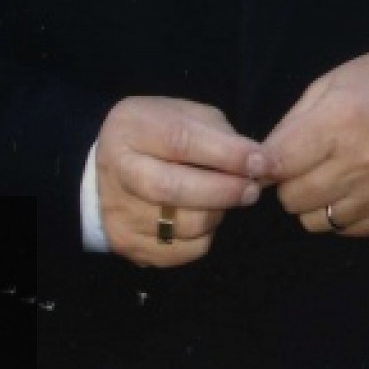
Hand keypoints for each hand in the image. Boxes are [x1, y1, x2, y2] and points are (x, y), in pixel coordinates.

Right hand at [95, 97, 268, 267]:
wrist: (108, 171)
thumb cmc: (158, 136)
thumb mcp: (186, 116)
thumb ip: (218, 135)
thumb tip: (257, 164)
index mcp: (130, 129)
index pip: (180, 141)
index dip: (226, 154)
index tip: (260, 162)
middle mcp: (116, 172)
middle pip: (174, 189)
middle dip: (224, 190)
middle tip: (252, 189)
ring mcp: (118, 213)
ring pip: (183, 225)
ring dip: (216, 213)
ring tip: (222, 199)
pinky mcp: (126, 245)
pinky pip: (181, 252)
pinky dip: (202, 237)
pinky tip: (201, 217)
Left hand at [263, 50, 368, 238]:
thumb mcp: (329, 85)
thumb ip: (292, 124)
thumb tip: (262, 162)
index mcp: (338, 124)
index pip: (276, 165)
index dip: (264, 165)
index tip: (268, 162)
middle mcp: (360, 163)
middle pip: (292, 199)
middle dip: (290, 184)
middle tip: (306, 166)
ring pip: (317, 222)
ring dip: (316, 202)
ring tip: (332, 177)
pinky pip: (349, 230)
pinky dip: (344, 213)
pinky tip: (355, 189)